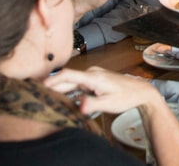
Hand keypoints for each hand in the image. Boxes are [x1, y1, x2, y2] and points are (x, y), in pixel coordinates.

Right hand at [44, 66, 163, 116]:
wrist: (140, 91)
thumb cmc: (126, 96)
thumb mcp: (109, 103)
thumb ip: (93, 104)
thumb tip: (79, 106)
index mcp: (92, 77)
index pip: (67, 75)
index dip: (52, 80)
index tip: (40, 85)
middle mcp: (91, 73)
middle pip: (67, 79)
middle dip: (53, 85)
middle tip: (38, 93)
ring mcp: (93, 76)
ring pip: (72, 82)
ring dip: (60, 88)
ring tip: (46, 96)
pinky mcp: (95, 80)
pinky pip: (78, 84)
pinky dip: (69, 90)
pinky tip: (63, 97)